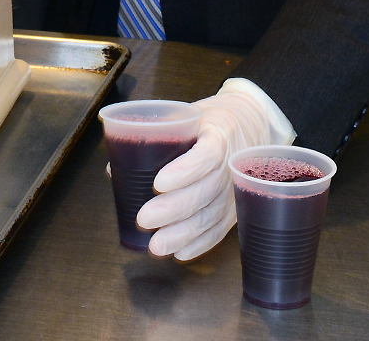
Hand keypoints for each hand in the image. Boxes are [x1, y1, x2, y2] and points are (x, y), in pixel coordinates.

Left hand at [135, 80, 293, 260]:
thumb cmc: (211, 119)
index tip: (158, 182)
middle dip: (172, 209)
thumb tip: (116, 169)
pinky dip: (199, 244)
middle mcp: (231, 168)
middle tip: (144, 218)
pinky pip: (219, 230)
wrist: (253, 124)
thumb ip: (155, 138)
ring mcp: (234, 192)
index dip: (183, 171)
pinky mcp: (235, 210)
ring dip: (182, 233)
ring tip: (156, 245)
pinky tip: (180, 253)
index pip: (205, 156)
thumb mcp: (187, 115)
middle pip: (204, 192)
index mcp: (220, 137)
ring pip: (209, 216)